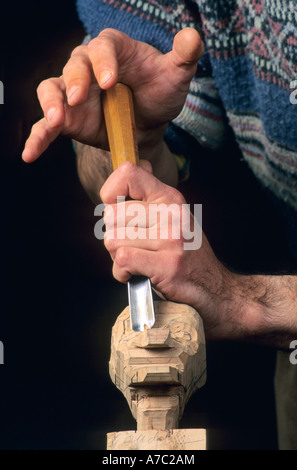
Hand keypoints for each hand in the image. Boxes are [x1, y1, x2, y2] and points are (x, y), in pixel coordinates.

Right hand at [22, 28, 202, 162]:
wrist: (147, 123)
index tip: (110, 80)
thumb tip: (193, 36)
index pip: (104, 46)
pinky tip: (30, 154)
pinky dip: (37, 138)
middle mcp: (88, 67)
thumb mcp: (175, 76)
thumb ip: (184, 57)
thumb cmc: (159, 93)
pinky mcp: (67, 119)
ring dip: (52, 103)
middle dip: (76, 80)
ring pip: (53, 89)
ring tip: (57, 120)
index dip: (104, 60)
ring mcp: (74, 93)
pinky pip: (47, 125)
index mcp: (115, 51)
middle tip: (80, 98)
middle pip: (74, 64)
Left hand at [100, 161, 230, 336]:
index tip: (117, 210)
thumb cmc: (188, 254)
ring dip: (117, 258)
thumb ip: (152, 196)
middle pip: (110, 215)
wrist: (217, 289)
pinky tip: (136, 275)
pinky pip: (122, 261)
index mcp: (170, 198)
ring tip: (138, 262)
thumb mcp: (175, 217)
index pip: (127, 173)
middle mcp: (172, 213)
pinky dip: (122, 274)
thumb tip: (135, 164)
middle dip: (113, 236)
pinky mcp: (168, 265)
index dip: (110, 192)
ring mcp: (171, 239)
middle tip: (134, 247)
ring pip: (112, 240)